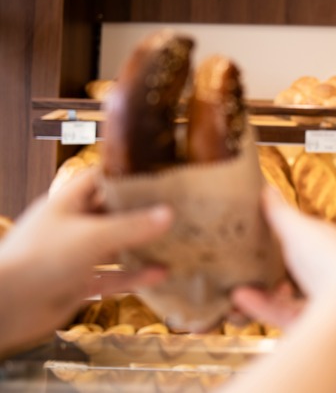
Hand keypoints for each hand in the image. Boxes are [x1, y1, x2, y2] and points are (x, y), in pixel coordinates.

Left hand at [0, 168, 172, 352]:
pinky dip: (134, 276)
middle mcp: (69, 227)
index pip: (98, 179)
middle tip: (172, 207)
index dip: (124, 174)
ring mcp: (73, 257)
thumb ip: (132, 226)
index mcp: (66, 204)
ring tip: (171, 241)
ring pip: (113, 247)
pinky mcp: (76, 284)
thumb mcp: (92, 236)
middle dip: (139, 212)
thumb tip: (169, 214)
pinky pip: (111, 277)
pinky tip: (159, 274)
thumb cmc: (39, 261)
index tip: (155, 174)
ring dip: (139, 246)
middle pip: (109, 213)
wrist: (5, 308)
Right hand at [224, 187, 335, 392]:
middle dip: (275, 267)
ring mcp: (327, 301)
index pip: (312, 237)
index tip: (263, 232)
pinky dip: (262, 306)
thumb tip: (265, 187)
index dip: (289, 234)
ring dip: (264, 290)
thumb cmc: (325, 258)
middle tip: (247, 261)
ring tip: (236, 284)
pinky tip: (239, 299)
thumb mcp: (296, 228)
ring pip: (291, 296)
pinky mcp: (315, 325)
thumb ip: (278, 211)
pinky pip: (285, 314)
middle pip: (302, 269)